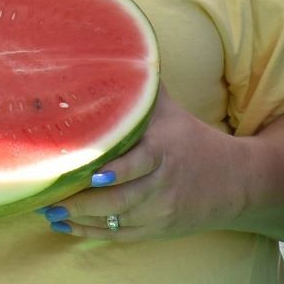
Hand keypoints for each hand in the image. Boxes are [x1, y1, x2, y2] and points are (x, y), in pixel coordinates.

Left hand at [38, 87, 243, 240]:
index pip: (140, 163)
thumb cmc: (191, 139)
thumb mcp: (170, 111)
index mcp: (165, 150)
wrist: (235, 183)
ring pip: (116, 219)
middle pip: (121, 199)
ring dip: (80, 218)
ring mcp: (160, 211)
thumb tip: (113, 48)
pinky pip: (120, 235)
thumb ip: (143, 87)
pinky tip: (65, 225)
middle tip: (48, 196)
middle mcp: (163, 184)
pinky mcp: (157, 230)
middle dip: (83, 200)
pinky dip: (91, 233)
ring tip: (48, 210)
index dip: (117, 171)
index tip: (92, 173)